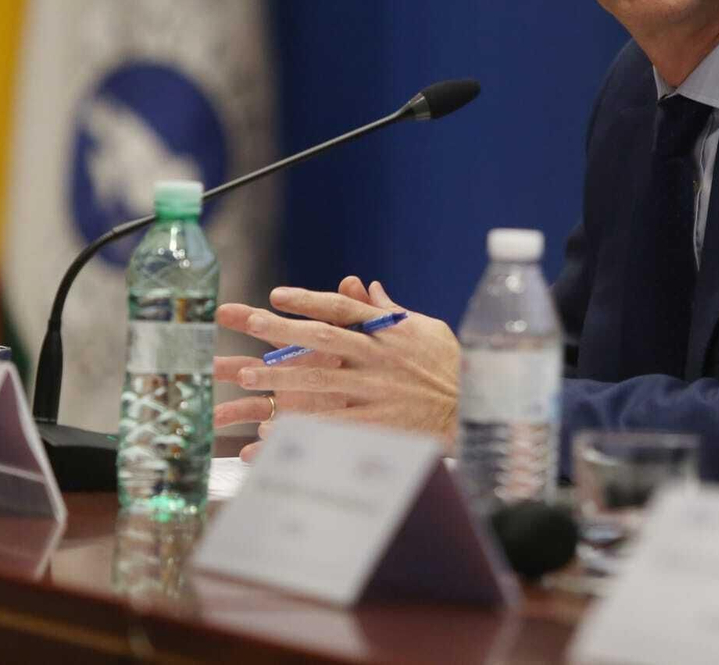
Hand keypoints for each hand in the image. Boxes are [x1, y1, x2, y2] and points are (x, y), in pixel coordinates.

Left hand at [213, 276, 459, 460]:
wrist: (474, 408)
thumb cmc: (451, 365)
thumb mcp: (425, 329)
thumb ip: (391, 311)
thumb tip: (368, 287)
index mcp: (387, 331)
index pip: (342, 308)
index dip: (307, 300)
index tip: (277, 295)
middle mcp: (377, 356)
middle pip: (323, 337)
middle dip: (284, 329)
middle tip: (250, 322)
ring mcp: (376, 390)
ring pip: (319, 380)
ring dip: (280, 377)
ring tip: (244, 376)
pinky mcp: (377, 423)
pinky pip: (331, 424)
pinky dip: (300, 426)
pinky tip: (271, 430)